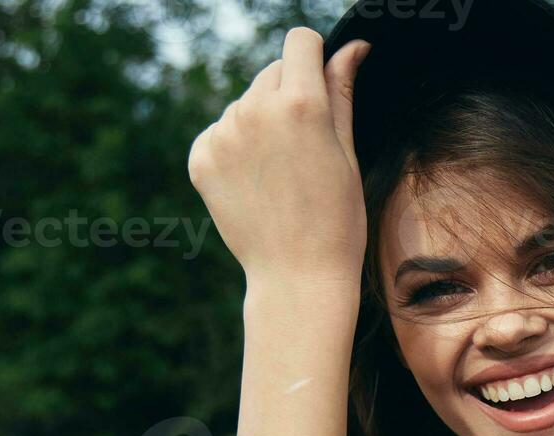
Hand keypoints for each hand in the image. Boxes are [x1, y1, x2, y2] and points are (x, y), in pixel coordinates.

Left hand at [188, 28, 371, 290]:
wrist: (296, 276)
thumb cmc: (336, 219)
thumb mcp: (348, 153)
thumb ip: (342, 91)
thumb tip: (352, 47)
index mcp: (300, 104)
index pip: (300, 42)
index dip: (315, 57)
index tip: (321, 82)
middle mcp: (255, 110)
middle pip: (273, 71)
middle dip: (290, 95)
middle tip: (306, 148)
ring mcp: (223, 134)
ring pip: (246, 102)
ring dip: (262, 122)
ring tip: (281, 172)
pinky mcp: (200, 157)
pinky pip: (221, 131)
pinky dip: (236, 148)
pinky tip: (256, 182)